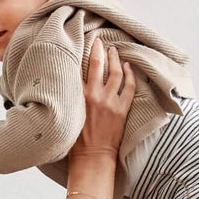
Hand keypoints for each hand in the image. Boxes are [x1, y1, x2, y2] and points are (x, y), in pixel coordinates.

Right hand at [72, 41, 133, 157]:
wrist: (92, 157)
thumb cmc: (76, 141)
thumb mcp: (68, 114)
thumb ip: (70, 98)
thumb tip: (69, 84)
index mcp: (77, 96)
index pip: (79, 68)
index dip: (84, 53)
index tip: (86, 43)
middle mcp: (93, 96)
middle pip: (97, 64)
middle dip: (99, 50)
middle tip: (100, 41)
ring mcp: (109, 102)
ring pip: (115, 73)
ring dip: (115, 59)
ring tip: (115, 51)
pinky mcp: (121, 110)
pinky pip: (128, 87)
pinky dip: (130, 75)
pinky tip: (129, 67)